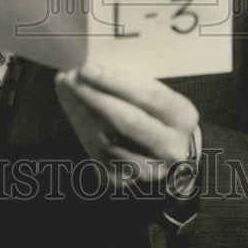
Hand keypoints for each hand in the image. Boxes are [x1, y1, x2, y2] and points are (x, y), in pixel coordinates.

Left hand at [55, 63, 198, 190]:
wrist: (165, 153)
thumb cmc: (155, 113)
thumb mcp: (156, 94)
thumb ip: (131, 82)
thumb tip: (92, 66)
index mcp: (182, 118)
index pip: (148, 97)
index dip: (115, 82)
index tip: (88, 68)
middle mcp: (170, 148)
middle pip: (127, 121)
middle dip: (93, 96)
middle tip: (71, 77)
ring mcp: (148, 169)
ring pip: (107, 140)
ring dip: (79, 111)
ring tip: (66, 88)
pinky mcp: (123, 181)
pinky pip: (95, 154)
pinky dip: (79, 127)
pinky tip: (70, 107)